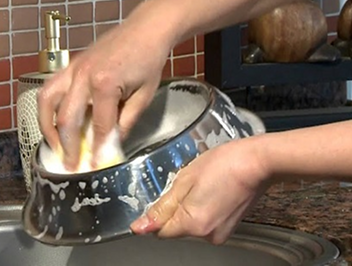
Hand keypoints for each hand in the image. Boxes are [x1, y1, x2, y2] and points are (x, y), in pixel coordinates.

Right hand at [37, 1, 175, 170]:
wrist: (145, 29)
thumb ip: (125, 122)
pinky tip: (52, 120)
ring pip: (47, 101)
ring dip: (47, 126)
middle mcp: (83, 75)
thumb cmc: (148, 59)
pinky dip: (47, 107)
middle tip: (70, 164)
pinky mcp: (70, 64)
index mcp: (105, 83)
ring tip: (54, 144)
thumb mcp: (144, 95)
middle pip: (66, 118)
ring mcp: (73, 68)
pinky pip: (49, 88)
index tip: (95, 166)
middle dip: (67, 145)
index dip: (98, 150)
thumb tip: (110, 146)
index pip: (99, 126)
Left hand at [131, 136, 270, 244]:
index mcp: (192, 223)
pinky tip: (211, 190)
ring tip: (202, 185)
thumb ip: (162, 206)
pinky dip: (203, 208)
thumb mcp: (184, 180)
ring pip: (190, 224)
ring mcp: (220, 233)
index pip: (160, 231)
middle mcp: (207, 235)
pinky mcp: (229, 228)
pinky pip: (205, 222)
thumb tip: (141, 227)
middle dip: (174, 208)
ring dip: (189, 208)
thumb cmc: (224, 164)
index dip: (155, 214)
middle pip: (176, 228)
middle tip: (186, 184)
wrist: (257, 162)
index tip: (159, 199)